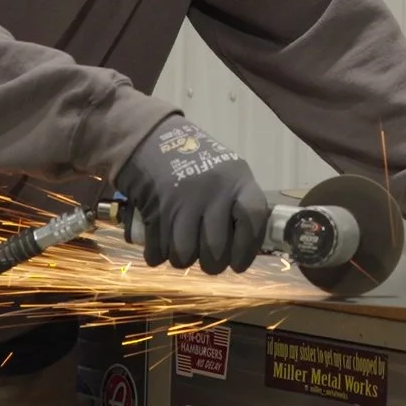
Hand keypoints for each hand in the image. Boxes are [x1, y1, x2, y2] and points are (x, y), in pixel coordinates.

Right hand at [116, 115, 268, 273]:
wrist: (151, 142)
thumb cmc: (198, 166)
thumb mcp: (229, 175)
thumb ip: (240, 207)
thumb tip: (244, 252)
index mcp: (238, 180)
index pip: (253, 218)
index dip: (247, 249)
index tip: (238, 264)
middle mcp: (212, 190)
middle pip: (215, 250)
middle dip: (212, 264)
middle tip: (208, 259)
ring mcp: (182, 200)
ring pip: (184, 256)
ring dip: (182, 259)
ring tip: (184, 248)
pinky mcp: (155, 209)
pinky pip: (158, 251)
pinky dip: (158, 254)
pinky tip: (162, 241)